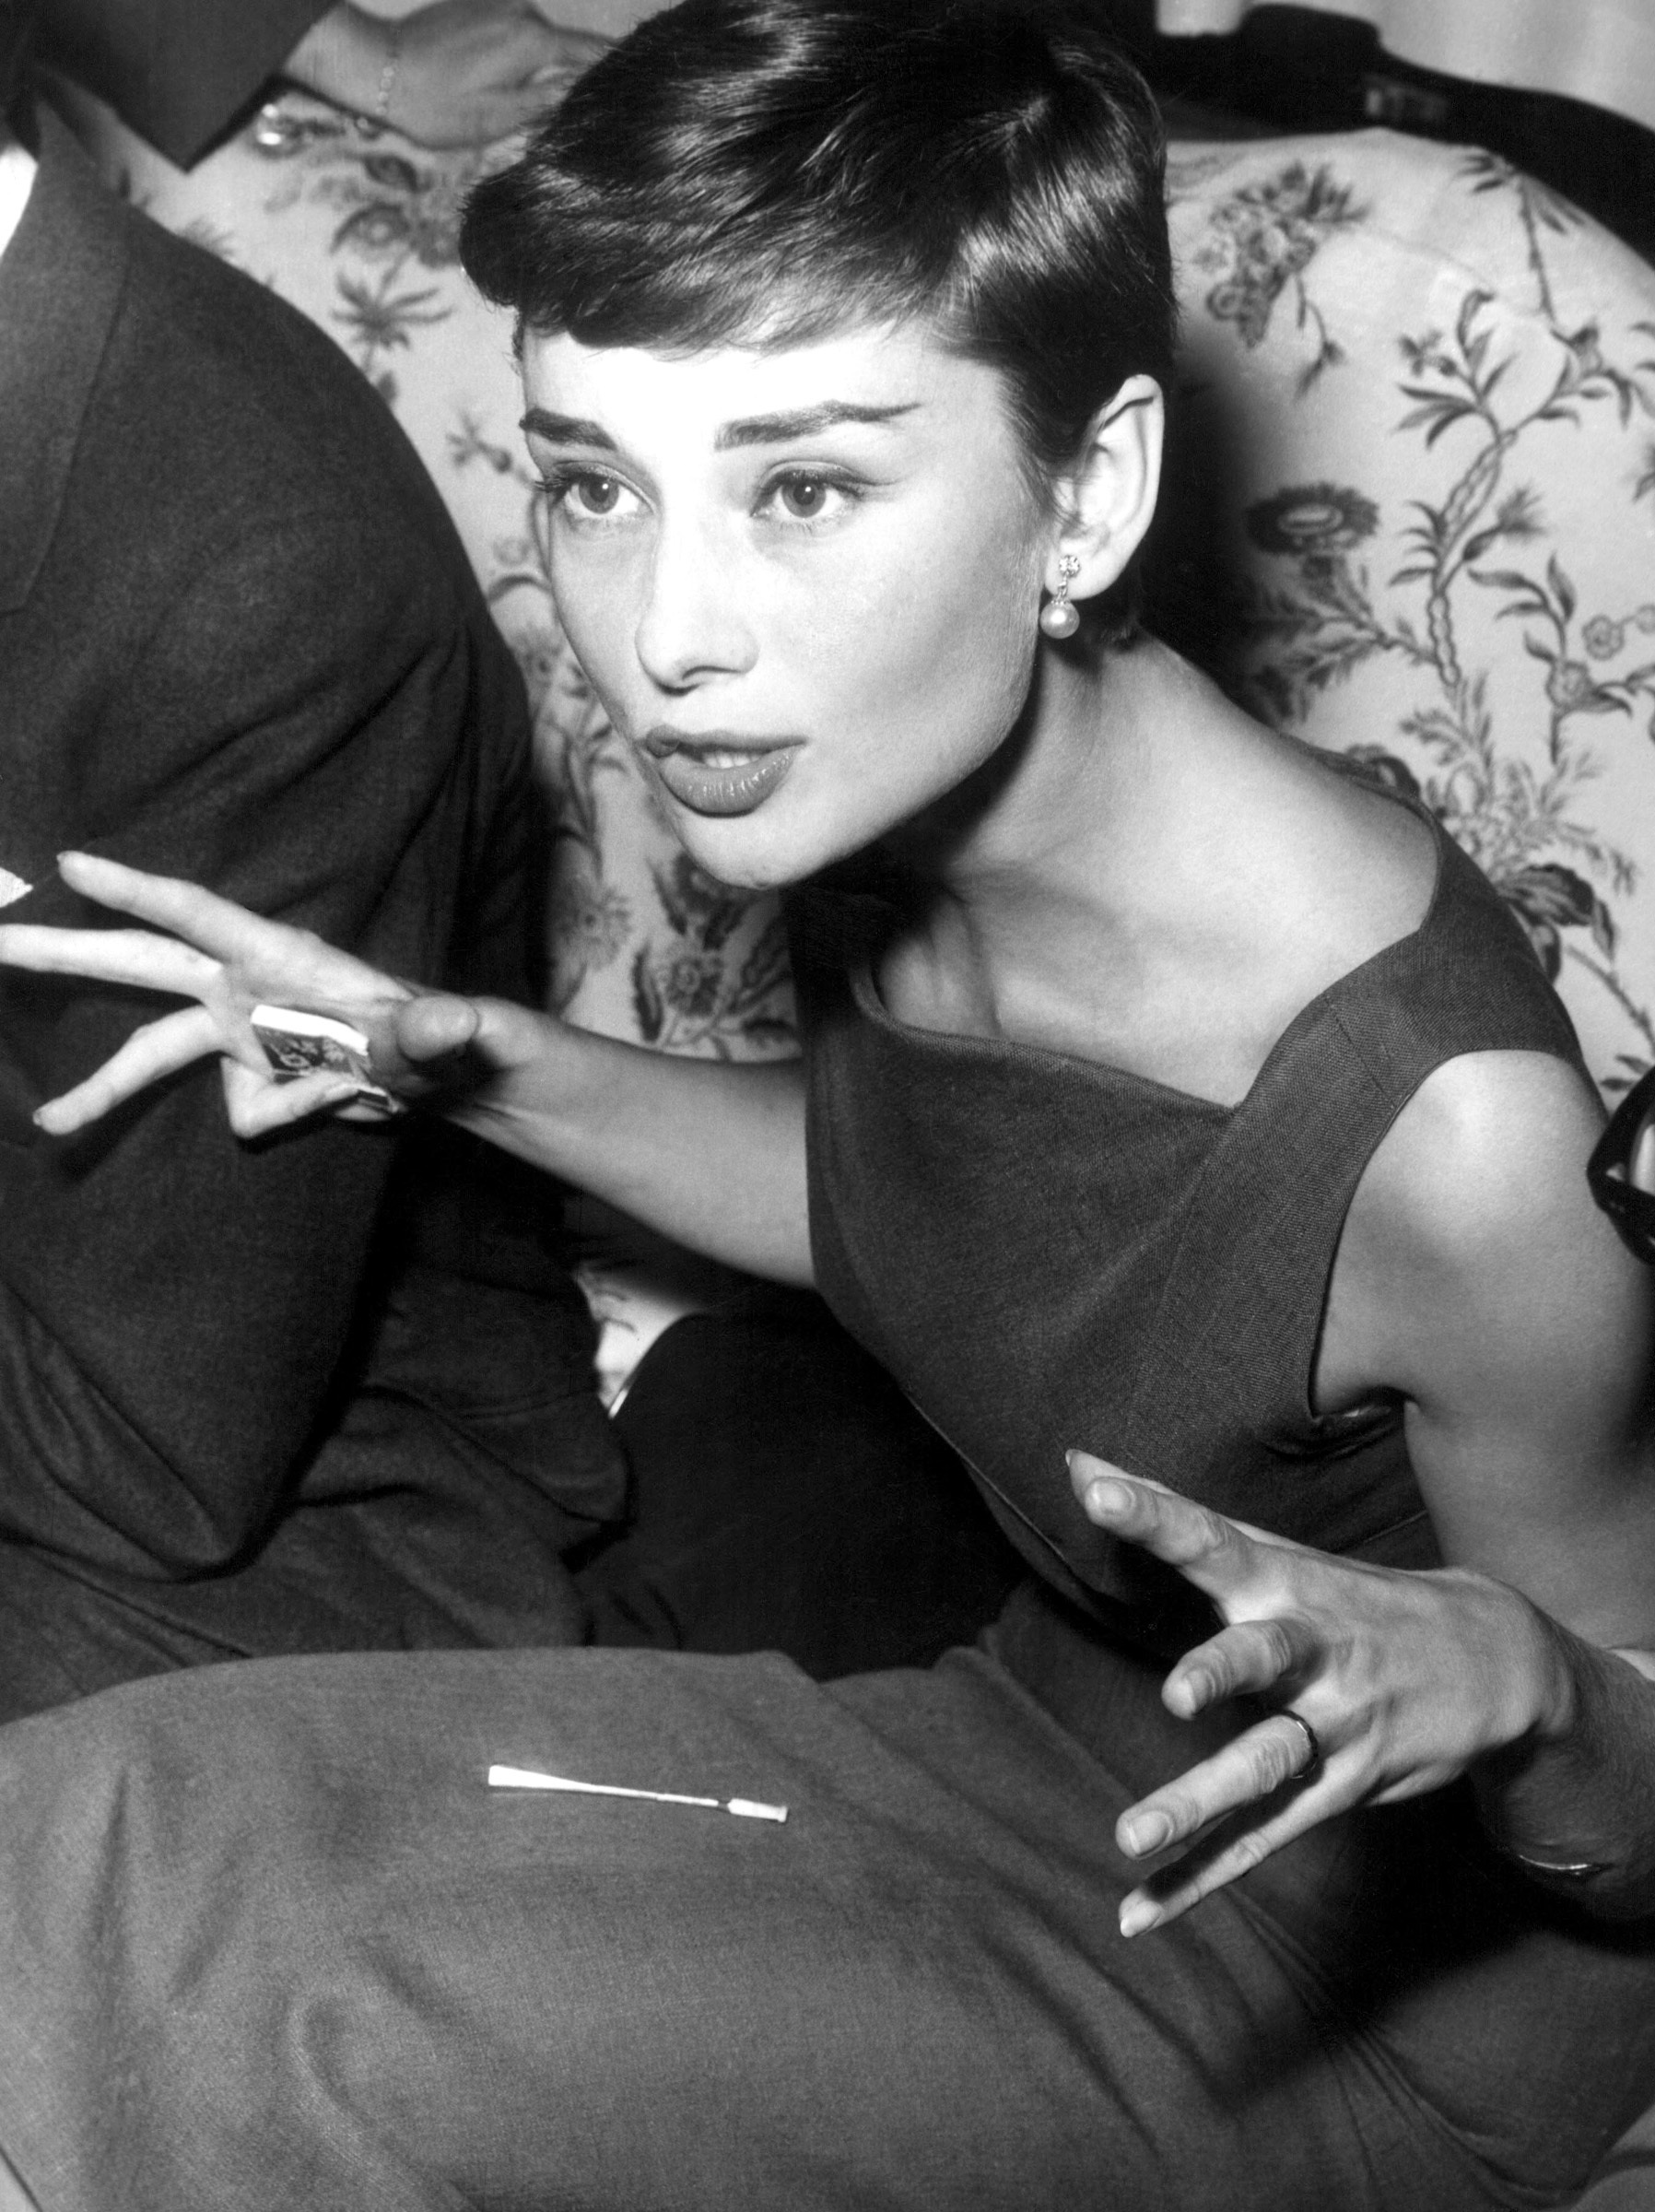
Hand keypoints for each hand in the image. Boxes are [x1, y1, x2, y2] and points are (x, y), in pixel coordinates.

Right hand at [0, 851, 496, 1137]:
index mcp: (274, 955)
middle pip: (135, 964)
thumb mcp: (439, 1035)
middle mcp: (238, 987)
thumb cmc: (433, 1037)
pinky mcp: (242, 1077)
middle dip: (60, 952)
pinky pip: (243, 1111)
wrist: (431, 1076)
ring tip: (52, 1122)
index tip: (72, 865)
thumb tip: (460, 1024)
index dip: (135, 890)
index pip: (195, 914)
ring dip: (98, 1091)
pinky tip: (334, 1102)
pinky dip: (288, 1113)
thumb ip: (439, 1030)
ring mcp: (234, 1032)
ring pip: (146, 1054)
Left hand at [290, 3, 609, 149]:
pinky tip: (502, 80)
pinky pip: (515, 31)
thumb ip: (549, 102)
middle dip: (574, 76)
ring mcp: (500, 3)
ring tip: (531, 101)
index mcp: (533, 41)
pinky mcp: (480, 5)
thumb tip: (589, 92)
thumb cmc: (436, 105)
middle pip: (567, 47)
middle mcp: (523, 11)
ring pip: (539, 41)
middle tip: (578, 115)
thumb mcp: (499, 118)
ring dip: (541, 68)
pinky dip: (519, 55)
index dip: (618, 69)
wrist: (379, 69)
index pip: (593, 53)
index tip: (642, 85)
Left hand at [1067, 1452, 1566, 1936]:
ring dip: (1199, 1803)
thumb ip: (1172, 1512)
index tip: (1096, 1487)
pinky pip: (1264, 1837)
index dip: (1155, 1514)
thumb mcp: (1275, 1551)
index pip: (1210, 1537)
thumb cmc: (1347, 1598)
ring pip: (1264, 1765)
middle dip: (1222, 1672)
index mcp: (1283, 1582)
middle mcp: (1311, 1650)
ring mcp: (1332, 1725)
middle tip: (1178, 1695)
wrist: (1492, 1662)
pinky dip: (1201, 1877)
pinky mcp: (1341, 1788)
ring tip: (1132, 1837)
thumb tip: (1077, 1457)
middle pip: (1264, 1657)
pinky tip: (1139, 1910)